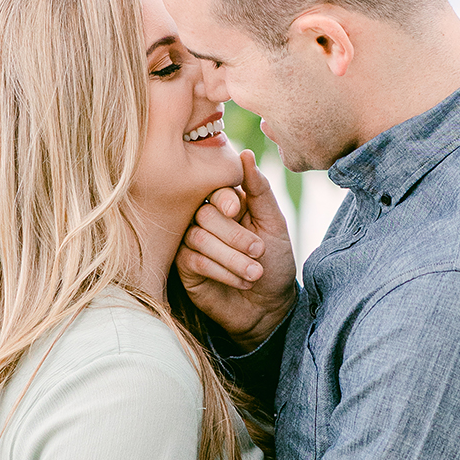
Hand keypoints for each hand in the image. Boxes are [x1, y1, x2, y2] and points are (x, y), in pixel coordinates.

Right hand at [176, 150, 296, 344]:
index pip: (215, 188)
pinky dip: (220, 270)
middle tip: (259, 251)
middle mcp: (206, 219)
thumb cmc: (275, 262)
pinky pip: (192, 259)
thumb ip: (260, 190)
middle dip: (234, 235)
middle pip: (205, 213)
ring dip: (230, 256)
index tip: (238, 211)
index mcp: (228, 203)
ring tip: (255, 272)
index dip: (224, 199)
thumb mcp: (274, 224)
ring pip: (198, 237)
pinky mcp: (184, 267)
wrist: (269, 306)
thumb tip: (246, 154)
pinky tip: (241, 280)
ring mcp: (192, 242)